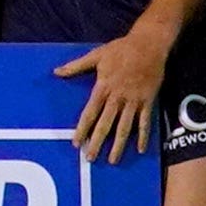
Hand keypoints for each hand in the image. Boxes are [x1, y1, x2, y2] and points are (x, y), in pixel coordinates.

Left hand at [62, 19, 172, 159]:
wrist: (148, 45)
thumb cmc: (120, 49)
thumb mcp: (96, 55)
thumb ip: (76, 66)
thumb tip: (56, 72)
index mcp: (103, 87)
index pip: (90, 113)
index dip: (82, 129)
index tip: (76, 143)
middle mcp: (118, 97)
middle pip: (105, 124)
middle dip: (97, 142)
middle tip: (90, 158)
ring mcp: (134, 101)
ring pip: (125, 128)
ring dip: (118, 145)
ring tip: (112, 160)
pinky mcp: (148, 101)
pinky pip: (145, 122)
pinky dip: (143, 136)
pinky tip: (140, 149)